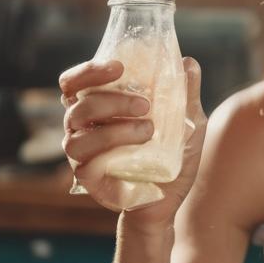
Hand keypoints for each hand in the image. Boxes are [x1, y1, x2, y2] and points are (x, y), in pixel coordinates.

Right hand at [59, 57, 207, 221]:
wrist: (170, 200)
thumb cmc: (173, 156)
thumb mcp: (188, 124)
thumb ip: (185, 94)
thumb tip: (189, 62)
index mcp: (99, 109)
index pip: (74, 83)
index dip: (89, 71)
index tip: (119, 66)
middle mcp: (83, 129)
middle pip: (78, 105)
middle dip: (112, 100)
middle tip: (146, 105)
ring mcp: (82, 155)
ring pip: (78, 136)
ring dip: (114, 130)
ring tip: (149, 130)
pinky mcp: (89, 180)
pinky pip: (86, 164)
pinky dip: (109, 155)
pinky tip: (137, 152)